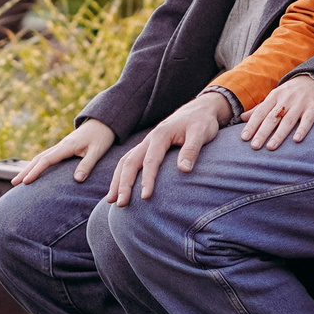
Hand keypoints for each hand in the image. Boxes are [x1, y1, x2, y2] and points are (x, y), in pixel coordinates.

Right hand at [12, 118, 114, 185]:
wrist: (103, 122)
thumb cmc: (101, 137)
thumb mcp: (97, 151)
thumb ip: (87, 164)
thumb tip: (77, 180)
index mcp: (66, 146)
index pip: (46, 160)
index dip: (36, 171)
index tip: (26, 181)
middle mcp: (60, 145)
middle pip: (38, 158)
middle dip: (25, 171)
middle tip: (14, 183)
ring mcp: (61, 146)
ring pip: (41, 157)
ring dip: (29, 168)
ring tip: (19, 180)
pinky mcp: (64, 147)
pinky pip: (46, 156)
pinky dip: (37, 164)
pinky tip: (33, 171)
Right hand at [110, 93, 229, 204]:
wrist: (200, 109)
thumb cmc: (202, 122)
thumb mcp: (201, 133)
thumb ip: (191, 150)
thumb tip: (183, 170)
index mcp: (161, 135)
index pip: (150, 160)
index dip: (147, 179)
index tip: (145, 197)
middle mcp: (149, 139)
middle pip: (130, 162)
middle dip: (123, 184)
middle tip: (120, 204)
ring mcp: (147, 143)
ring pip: (125, 161)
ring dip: (117, 180)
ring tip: (111, 200)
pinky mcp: (148, 147)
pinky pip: (129, 160)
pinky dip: (121, 174)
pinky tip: (118, 187)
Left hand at [241, 76, 313, 148]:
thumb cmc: (292, 92)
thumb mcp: (275, 96)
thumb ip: (260, 108)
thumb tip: (242, 118)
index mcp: (274, 96)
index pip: (260, 112)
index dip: (252, 125)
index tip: (244, 138)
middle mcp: (286, 99)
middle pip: (272, 118)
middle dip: (262, 132)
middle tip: (254, 146)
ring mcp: (300, 103)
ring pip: (288, 120)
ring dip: (279, 134)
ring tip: (270, 147)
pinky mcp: (313, 108)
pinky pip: (307, 120)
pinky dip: (302, 130)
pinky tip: (296, 140)